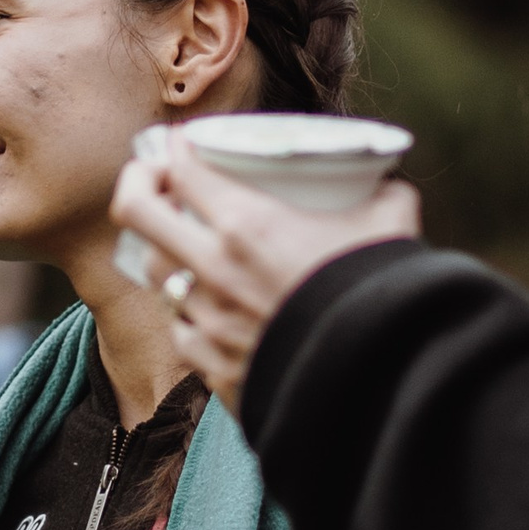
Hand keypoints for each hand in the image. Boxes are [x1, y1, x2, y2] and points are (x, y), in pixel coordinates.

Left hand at [110, 150, 419, 414]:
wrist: (383, 386)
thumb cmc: (384, 298)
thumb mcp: (391, 225)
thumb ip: (383, 195)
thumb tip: (387, 186)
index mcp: (249, 226)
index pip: (183, 170)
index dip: (176, 147)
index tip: (182, 143)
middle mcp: (215, 271)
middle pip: (137, 212)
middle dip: (138, 183)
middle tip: (155, 178)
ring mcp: (209, 322)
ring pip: (156, 274)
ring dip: (166, 250)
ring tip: (183, 243)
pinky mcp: (213, 367)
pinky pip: (182, 331)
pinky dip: (189, 312)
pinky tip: (208, 307)